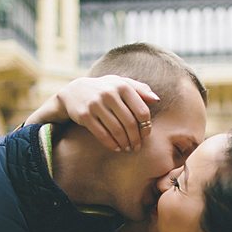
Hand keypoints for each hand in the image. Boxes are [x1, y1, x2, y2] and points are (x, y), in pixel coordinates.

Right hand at [24, 76, 158, 151]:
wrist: (75, 91)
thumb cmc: (105, 89)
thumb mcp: (121, 83)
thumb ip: (140, 89)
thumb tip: (157, 100)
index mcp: (122, 86)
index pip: (142, 111)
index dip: (146, 126)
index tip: (145, 136)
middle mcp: (109, 93)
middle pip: (130, 123)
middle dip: (136, 138)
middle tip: (137, 146)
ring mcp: (96, 104)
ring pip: (116, 130)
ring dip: (124, 143)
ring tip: (127, 148)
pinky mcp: (85, 115)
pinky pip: (102, 135)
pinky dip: (111, 144)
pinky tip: (116, 148)